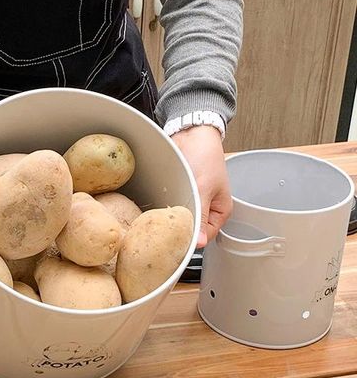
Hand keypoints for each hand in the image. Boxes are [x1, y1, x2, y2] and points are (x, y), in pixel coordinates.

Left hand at [171, 125, 231, 247]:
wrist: (190, 134)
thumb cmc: (204, 156)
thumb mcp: (203, 188)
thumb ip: (200, 216)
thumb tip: (198, 243)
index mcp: (220, 212)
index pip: (205, 237)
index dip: (190, 241)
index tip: (174, 243)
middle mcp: (207, 209)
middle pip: (192, 231)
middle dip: (179, 231)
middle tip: (164, 233)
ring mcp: (192, 202)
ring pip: (180, 221)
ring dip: (170, 220)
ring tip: (160, 220)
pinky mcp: (179, 194)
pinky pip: (172, 209)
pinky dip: (165, 210)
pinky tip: (157, 209)